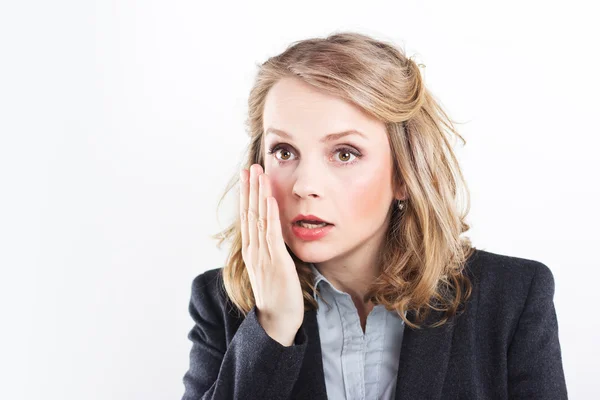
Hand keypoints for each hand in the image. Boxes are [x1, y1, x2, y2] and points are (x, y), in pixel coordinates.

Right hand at [239, 164, 304, 344]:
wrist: (277, 320)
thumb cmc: (277, 296)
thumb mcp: (271, 268)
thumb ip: (271, 250)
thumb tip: (275, 234)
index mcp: (252, 250)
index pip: (248, 216)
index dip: (247, 195)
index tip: (248, 176)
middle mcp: (254, 250)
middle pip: (250, 212)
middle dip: (250, 188)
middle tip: (250, 165)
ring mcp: (263, 255)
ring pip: (258, 218)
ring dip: (259, 194)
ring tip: (258, 173)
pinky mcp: (276, 262)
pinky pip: (272, 234)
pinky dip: (270, 215)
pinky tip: (270, 199)